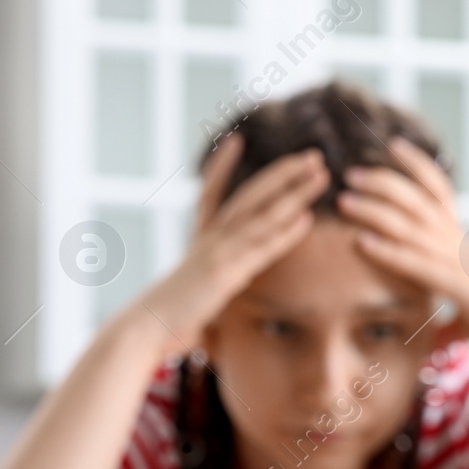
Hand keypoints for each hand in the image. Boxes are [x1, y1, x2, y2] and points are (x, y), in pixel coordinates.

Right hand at [135, 134, 328, 353]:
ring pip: (263, 214)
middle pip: (250, 195)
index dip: (222, 166)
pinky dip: (284, 234)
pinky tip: (306, 218)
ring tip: (320, 174)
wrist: (147, 329)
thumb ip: (215, 282)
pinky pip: (261, 249)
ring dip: (294, 193)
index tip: (235, 138)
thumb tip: (233, 283)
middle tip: (312, 155)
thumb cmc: (168, 319)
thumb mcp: (194, 293)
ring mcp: (218, 252)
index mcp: (199, 240)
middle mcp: (209, 239)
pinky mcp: (225, 272)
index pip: (211, 193)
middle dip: (281, 173)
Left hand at [336, 136, 468, 349]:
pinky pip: (413, 263)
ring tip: (345, 200)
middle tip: (351, 173)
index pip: (438, 188)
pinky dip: (386, 251)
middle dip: (382, 181)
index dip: (417, 164)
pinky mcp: (452, 283)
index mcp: (460, 237)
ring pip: (408, 224)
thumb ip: (448, 318)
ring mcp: (454, 259)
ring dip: (373, 210)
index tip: (394, 145)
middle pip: (415, 198)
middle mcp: (456, 240)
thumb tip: (436, 341)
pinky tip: (361, 242)